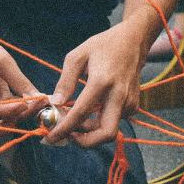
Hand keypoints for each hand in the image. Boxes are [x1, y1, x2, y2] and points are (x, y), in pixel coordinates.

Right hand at [0, 33, 43, 139]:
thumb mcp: (3, 61)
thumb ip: (20, 82)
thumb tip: (39, 98)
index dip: (7, 111)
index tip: (25, 103)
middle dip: (7, 126)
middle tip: (26, 111)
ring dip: (15, 121)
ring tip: (34, 105)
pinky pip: (2, 118)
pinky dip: (16, 114)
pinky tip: (32, 102)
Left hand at [45, 20, 145, 147]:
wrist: (133, 41)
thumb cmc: (103, 45)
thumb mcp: (78, 56)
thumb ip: (66, 81)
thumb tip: (55, 103)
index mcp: (101, 81)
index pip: (81, 113)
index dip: (64, 128)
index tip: (50, 137)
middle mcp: (119, 95)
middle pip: (105, 134)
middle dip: (85, 142)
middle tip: (67, 136)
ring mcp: (129, 102)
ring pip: (109, 130)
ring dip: (90, 131)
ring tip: (73, 119)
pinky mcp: (134, 105)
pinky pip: (114, 121)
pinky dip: (99, 122)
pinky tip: (89, 111)